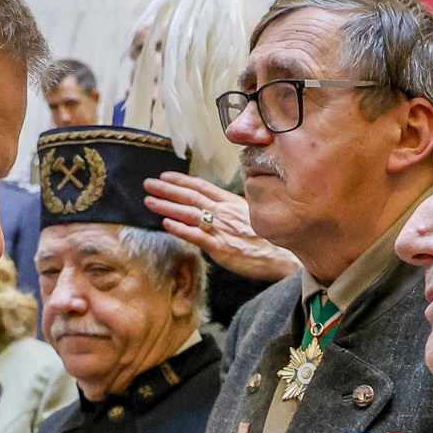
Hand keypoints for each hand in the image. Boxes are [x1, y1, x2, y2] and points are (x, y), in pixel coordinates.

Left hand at [145, 172, 297, 281]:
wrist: (284, 255)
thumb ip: (236, 207)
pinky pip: (197, 236)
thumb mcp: (255, 213)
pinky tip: (166, 224)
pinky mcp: (221, 248)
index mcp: (231, 203)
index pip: (202, 187)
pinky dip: (180, 229)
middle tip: (148, 184)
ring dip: (167, 206)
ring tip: (149, 201)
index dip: (181, 181)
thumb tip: (224, 203)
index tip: (165, 176)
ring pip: (189, 214)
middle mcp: (224, 213)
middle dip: (167, 189)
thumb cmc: (271, 238)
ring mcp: (221, 230)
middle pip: (191, 197)